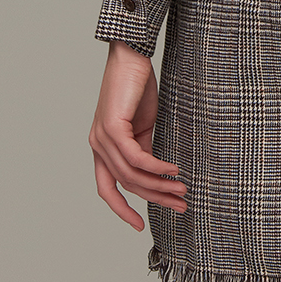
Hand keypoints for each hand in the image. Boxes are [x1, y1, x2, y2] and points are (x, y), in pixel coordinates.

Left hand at [89, 40, 187, 229]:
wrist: (130, 55)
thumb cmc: (137, 85)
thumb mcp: (142, 124)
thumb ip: (144, 148)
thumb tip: (158, 173)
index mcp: (102, 147)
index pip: (107, 188)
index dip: (121, 210)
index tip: (139, 226)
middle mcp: (97, 145)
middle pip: (125, 185)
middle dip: (154, 199)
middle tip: (179, 206)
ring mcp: (102, 138)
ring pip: (132, 175)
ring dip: (159, 186)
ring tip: (183, 190)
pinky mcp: (113, 128)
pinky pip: (136, 158)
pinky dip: (156, 168)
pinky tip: (173, 170)